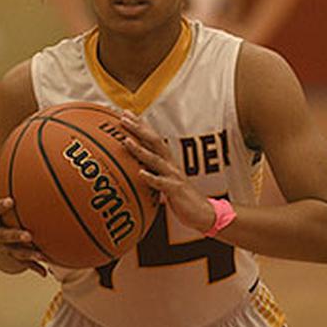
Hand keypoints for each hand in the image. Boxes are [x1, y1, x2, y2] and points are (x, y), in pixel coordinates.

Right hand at [0, 163, 47, 276]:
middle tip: (28, 234)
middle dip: (15, 236)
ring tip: (41, 254)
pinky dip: (34, 268)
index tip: (11, 200)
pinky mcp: (13, 253)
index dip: (0, 206)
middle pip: (4, 236)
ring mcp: (4, 245)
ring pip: (15, 252)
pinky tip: (45, 273)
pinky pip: (24, 262)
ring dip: (28, 253)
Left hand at [119, 111, 215, 233]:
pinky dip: (151, 177)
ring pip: (155, 159)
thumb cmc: (182, 198)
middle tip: (123, 118)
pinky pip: (161, 183)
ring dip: (139, 149)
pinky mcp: (175, 190)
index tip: (125, 113)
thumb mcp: (166, 182)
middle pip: (153, 142)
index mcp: (167, 161)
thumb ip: (154, 173)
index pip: (152, 138)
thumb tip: (136, 170)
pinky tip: (140, 173)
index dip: (140, 125)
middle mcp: (170, 164)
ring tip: (126, 141)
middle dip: (138, 129)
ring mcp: (173, 176)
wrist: (204, 213)